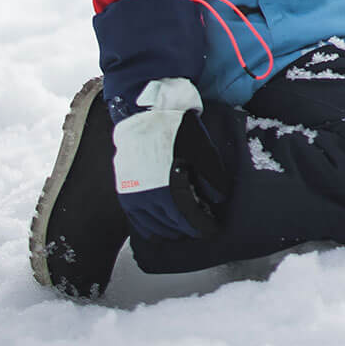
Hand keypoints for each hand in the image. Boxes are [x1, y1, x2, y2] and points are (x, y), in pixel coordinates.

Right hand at [111, 78, 228, 240]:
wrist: (146, 112)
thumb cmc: (177, 129)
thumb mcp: (202, 149)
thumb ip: (212, 178)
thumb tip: (219, 200)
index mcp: (173, 189)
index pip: (191, 220)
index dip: (203, 227)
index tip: (212, 230)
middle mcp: (152, 199)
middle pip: (173, 226)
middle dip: (188, 230)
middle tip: (199, 230)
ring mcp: (135, 197)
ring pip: (154, 226)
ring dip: (169, 232)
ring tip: (180, 233)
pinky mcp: (125, 191)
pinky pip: (137, 220)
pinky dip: (148, 229)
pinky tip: (156, 231)